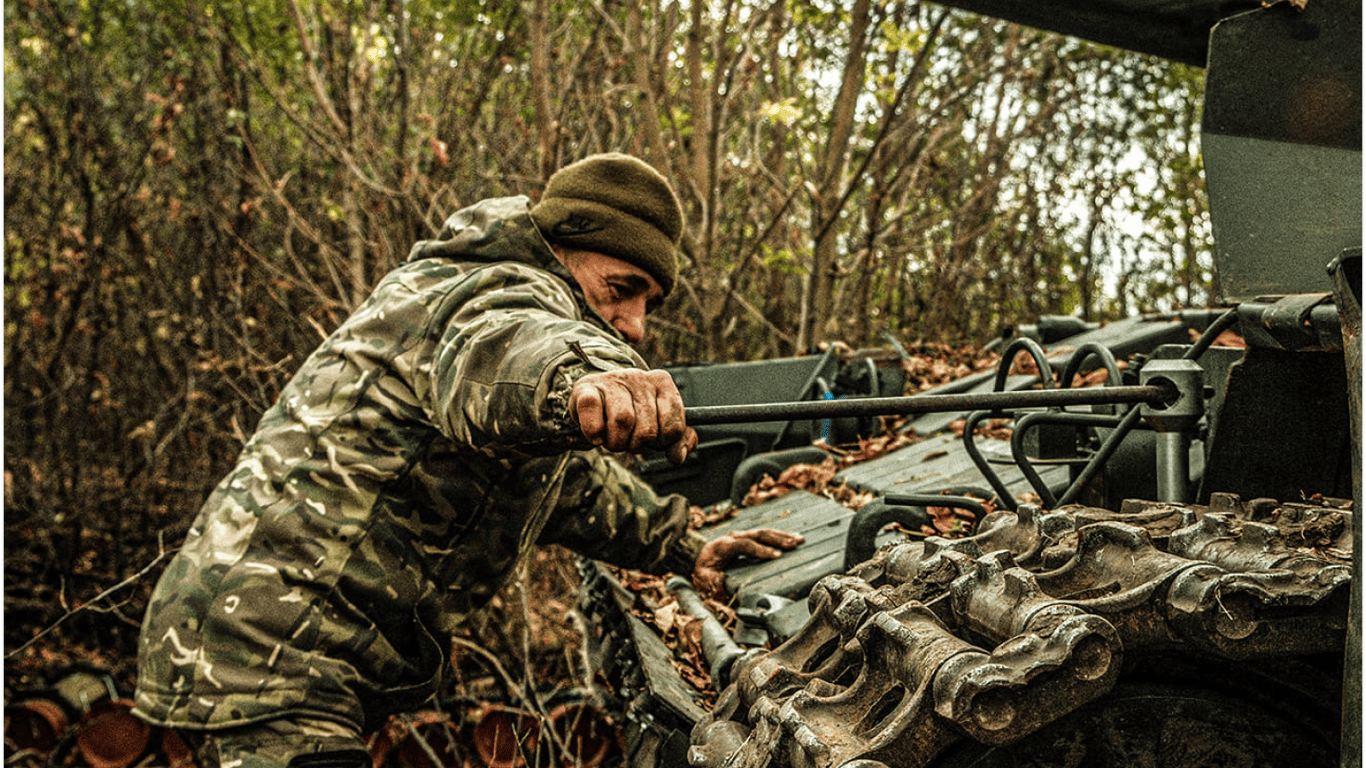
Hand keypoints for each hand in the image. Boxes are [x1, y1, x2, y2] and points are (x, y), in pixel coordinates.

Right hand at [570, 369, 697, 462]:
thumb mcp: (658, 422)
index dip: (664, 442)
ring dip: (616, 442)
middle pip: (648, 430)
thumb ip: (677, 438)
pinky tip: (596, 436)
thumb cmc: (631, 411)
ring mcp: (611, 380)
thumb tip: (678, 456)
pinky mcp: (586, 388)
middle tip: (629, 441)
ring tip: (612, 439)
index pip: (674, 425)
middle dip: (637, 445)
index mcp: (662, 382)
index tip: (655, 440)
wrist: (596, 397)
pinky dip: (594, 431)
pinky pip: (592, 410)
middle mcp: (638, 377)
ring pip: (623, 421)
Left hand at [692, 528, 804, 599]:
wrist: (699, 560)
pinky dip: (779, 536)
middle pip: (757, 534)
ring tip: (798, 540)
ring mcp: (740, 535)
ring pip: (763, 532)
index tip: (776, 556)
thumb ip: (714, 583)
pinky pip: (764, 535)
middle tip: (793, 545)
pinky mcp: (746, 538)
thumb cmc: (703, 572)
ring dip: (781, 535)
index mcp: (722, 546)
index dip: (760, 550)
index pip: (744, 544)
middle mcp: (732, 537)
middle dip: (777, 539)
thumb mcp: (704, 580)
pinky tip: (792, 538)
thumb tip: (725, 585)